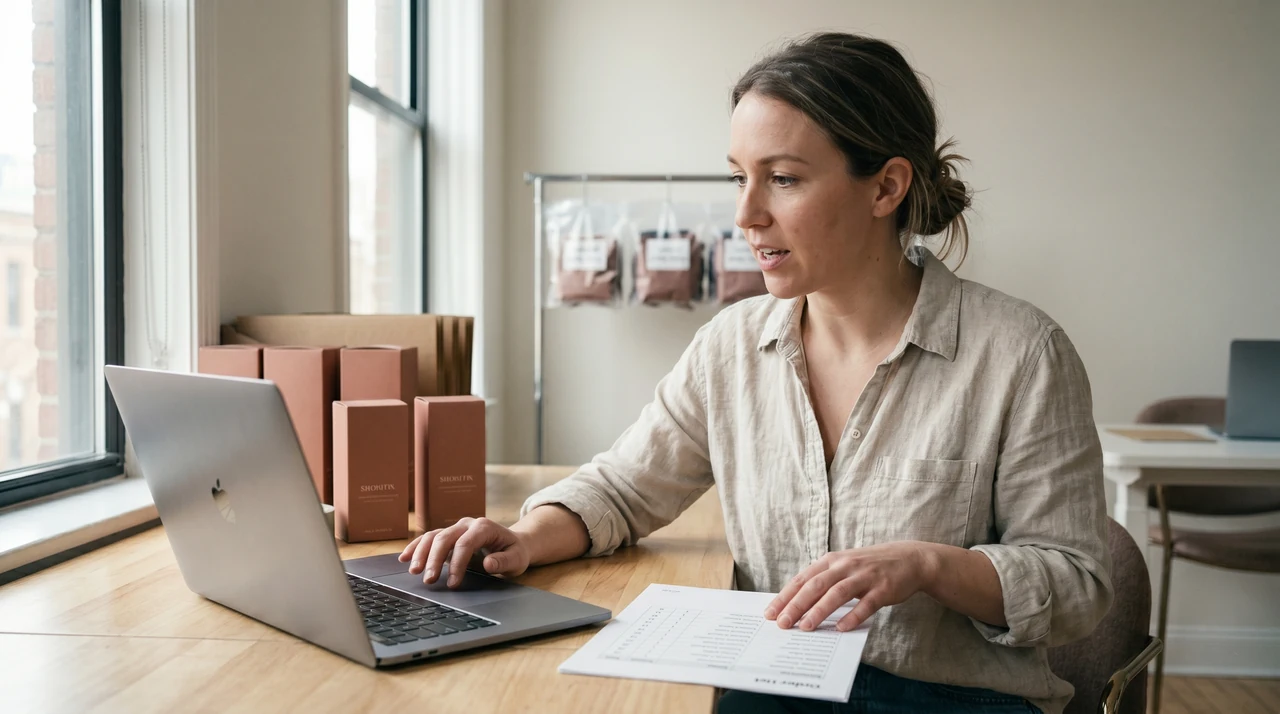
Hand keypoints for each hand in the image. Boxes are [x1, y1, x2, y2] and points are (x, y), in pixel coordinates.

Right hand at [397, 517, 531, 586]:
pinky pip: (428, 538)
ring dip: (421, 553)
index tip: (453, 583)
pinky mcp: (448, 536)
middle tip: (429, 580)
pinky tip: (404, 558)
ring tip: (413, 571)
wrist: (514, 543)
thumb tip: (488, 563)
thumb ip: (504, 561)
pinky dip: (416, 547)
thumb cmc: (515, 552)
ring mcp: (456, 528)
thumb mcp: (517, 559)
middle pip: (445, 538)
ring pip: (433, 536)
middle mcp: (467, 524)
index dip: (457, 563)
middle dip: (435, 560)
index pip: (466, 543)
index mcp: (484, 527)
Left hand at [764, 542, 937, 631]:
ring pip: (837, 593)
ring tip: (805, 627)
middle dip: (796, 605)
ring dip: (820, 611)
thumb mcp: (843, 567)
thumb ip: (823, 581)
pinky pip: (866, 604)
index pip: (802, 579)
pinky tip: (842, 629)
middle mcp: (845, 566)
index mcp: (831, 561)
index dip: (785, 596)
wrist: (909, 559)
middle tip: (782, 623)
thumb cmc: (869, 567)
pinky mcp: (883, 588)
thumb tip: (796, 604)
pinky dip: (853, 616)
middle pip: (815, 586)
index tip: (770, 614)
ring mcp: (864, 576)